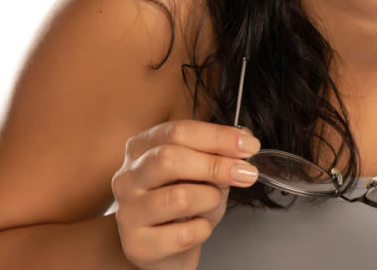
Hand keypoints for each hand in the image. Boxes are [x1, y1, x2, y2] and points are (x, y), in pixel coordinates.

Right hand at [111, 120, 260, 269]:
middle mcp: (128, 176)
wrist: (167, 246)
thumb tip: (245, 141)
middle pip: (170, 158)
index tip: (249, 146)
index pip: (178, 131)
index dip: (217, 137)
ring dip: (210, 199)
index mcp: (142, 147)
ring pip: (178, 197)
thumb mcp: (204, 170)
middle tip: (246, 173)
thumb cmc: (185, 202)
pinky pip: (183, 234)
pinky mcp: (136, 244)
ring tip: (213, 202)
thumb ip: (221, 152)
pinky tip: (198, 226)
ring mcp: (127, 211)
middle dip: (216, 165)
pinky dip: (203, 229)